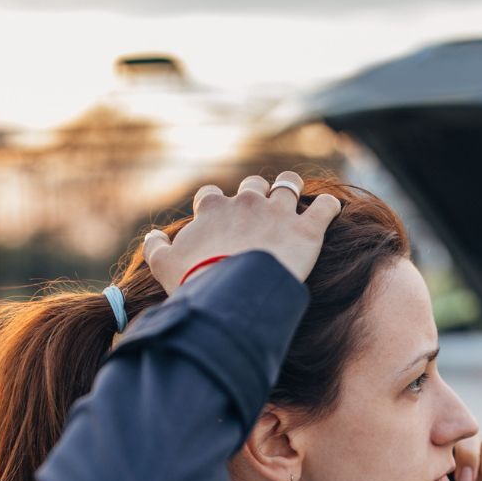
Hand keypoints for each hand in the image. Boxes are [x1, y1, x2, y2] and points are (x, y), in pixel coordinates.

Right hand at [141, 172, 341, 293]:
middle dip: (256, 195)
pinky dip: (328, 209)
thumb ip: (155, 248)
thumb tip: (153, 237)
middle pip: (253, 184)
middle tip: (260, 215)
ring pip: (290, 184)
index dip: (215, 207)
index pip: (211, 196)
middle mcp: (247, 201)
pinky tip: (328, 214)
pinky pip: (326, 207)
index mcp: (213, 208)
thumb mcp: (163, 267)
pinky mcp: (307, 229)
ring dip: (292, 190)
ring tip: (294, 202)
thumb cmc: (197, 283)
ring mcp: (279, 212)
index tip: (219, 222)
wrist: (234, 296)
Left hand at [393, 434, 481, 480]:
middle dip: (440, 444)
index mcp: (429, 473)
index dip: (415, 447)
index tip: (413, 465)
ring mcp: (475, 462)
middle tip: (439, 464)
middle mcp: (451, 462)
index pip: (418, 445)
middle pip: (442, 432)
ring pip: (467, 435)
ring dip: (466, 456)